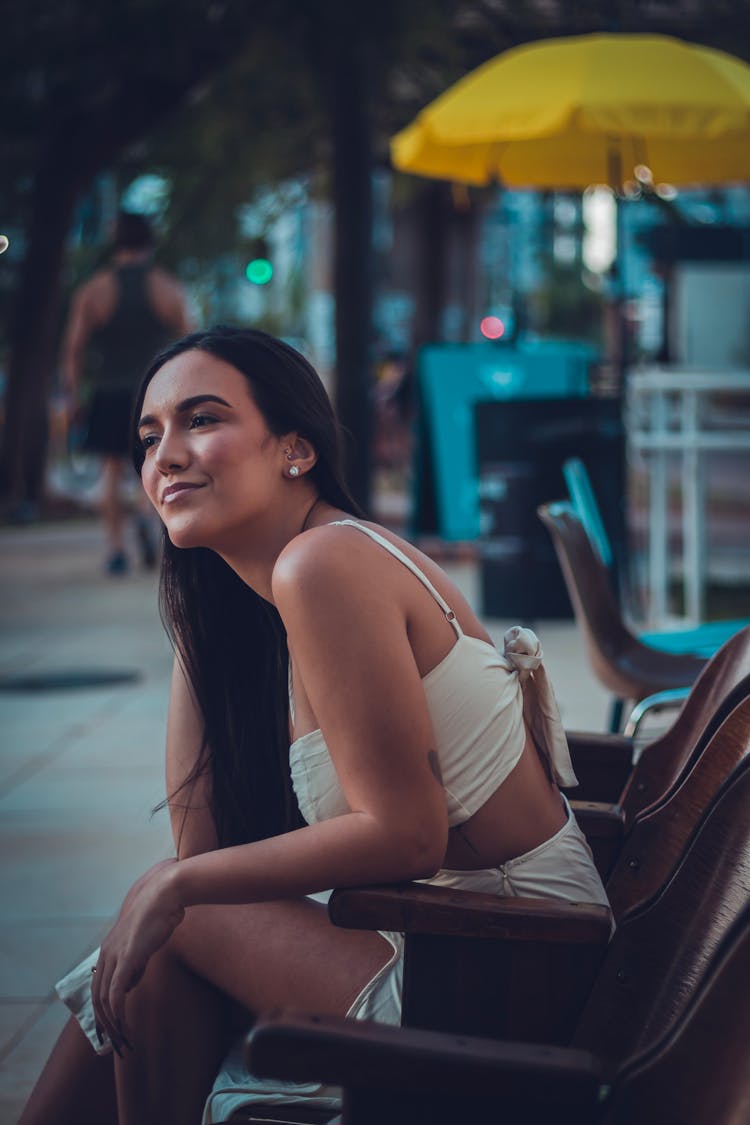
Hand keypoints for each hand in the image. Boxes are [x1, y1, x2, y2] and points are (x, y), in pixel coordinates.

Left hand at [91, 859, 184, 1052]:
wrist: (166, 893)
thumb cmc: (161, 912)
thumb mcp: (145, 942)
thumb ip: (135, 963)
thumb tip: (129, 986)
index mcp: (109, 949)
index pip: (98, 986)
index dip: (101, 1010)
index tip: (109, 1030)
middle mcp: (106, 954)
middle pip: (96, 998)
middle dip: (104, 1025)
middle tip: (115, 1045)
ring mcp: (114, 956)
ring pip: (104, 1001)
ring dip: (113, 1026)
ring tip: (124, 1043)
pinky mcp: (126, 959)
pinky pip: (116, 995)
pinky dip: (118, 1016)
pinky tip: (126, 1028)